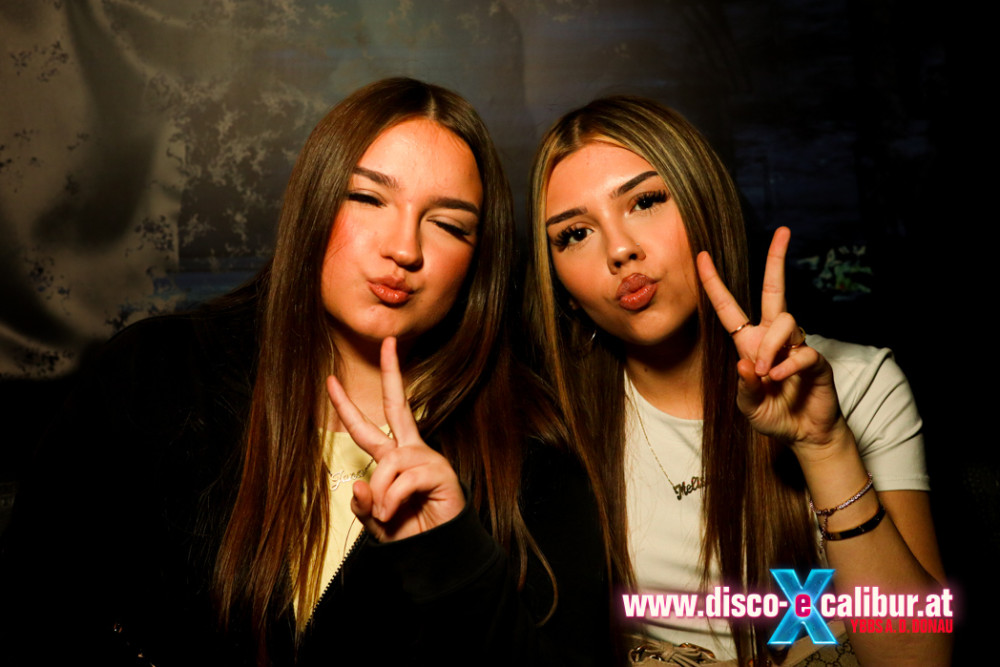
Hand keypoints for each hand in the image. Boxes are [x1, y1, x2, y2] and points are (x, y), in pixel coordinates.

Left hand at [325, 337, 464, 541]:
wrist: (436, 555)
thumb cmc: (408, 534)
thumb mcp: (375, 520)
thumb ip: (364, 504)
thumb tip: (360, 484)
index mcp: (394, 458)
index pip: (368, 426)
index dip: (347, 405)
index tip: (329, 381)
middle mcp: (411, 451)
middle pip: (398, 405)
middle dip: (392, 373)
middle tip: (388, 343)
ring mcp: (427, 460)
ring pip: (390, 461)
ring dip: (380, 492)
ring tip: (385, 515)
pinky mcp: (441, 474)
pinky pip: (404, 479)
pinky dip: (392, 499)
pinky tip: (395, 513)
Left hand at [696, 227, 847, 449]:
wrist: (804, 434)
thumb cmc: (773, 415)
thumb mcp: (748, 406)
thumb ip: (744, 387)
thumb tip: (746, 363)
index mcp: (749, 343)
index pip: (728, 307)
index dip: (714, 283)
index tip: (702, 255)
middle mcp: (772, 337)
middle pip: (774, 289)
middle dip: (777, 260)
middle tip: (783, 231)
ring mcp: (796, 345)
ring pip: (784, 321)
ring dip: (771, 346)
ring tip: (768, 374)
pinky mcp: (816, 359)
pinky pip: (802, 351)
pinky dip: (788, 366)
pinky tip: (780, 379)